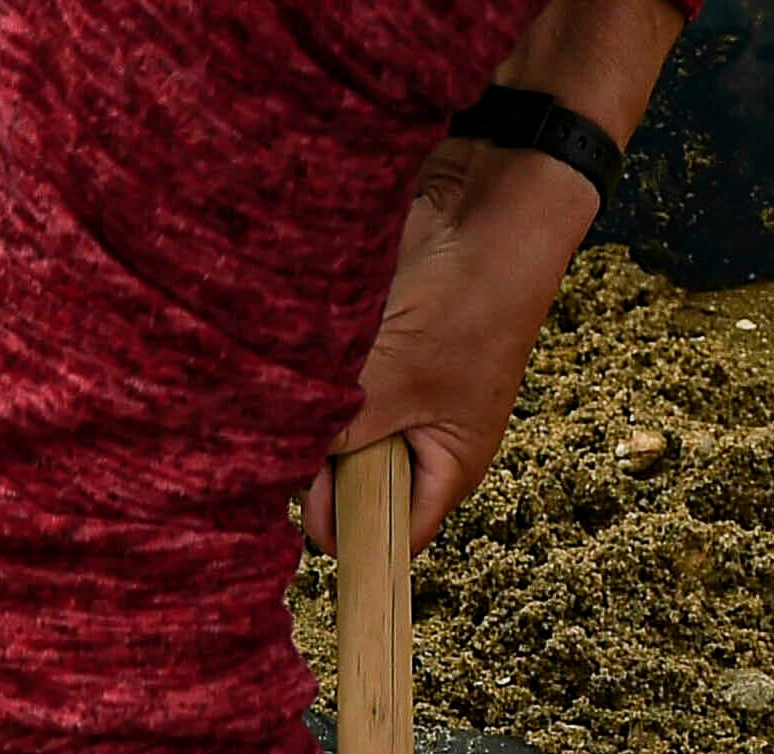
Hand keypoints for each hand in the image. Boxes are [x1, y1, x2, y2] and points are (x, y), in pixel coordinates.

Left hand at [297, 137, 602, 548]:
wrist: (490, 197)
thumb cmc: (473, 296)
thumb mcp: (399, 379)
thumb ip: (341, 436)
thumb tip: (283, 477)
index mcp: (447, 465)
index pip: (392, 536)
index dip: (350, 535)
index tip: (303, 515)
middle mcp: (421, 437)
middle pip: (353, 485)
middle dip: (321, 470)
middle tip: (290, 441)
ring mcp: (395, 391)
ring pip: (334, 430)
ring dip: (311, 415)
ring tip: (294, 393)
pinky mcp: (370, 348)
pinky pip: (327, 382)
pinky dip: (310, 375)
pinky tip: (296, 358)